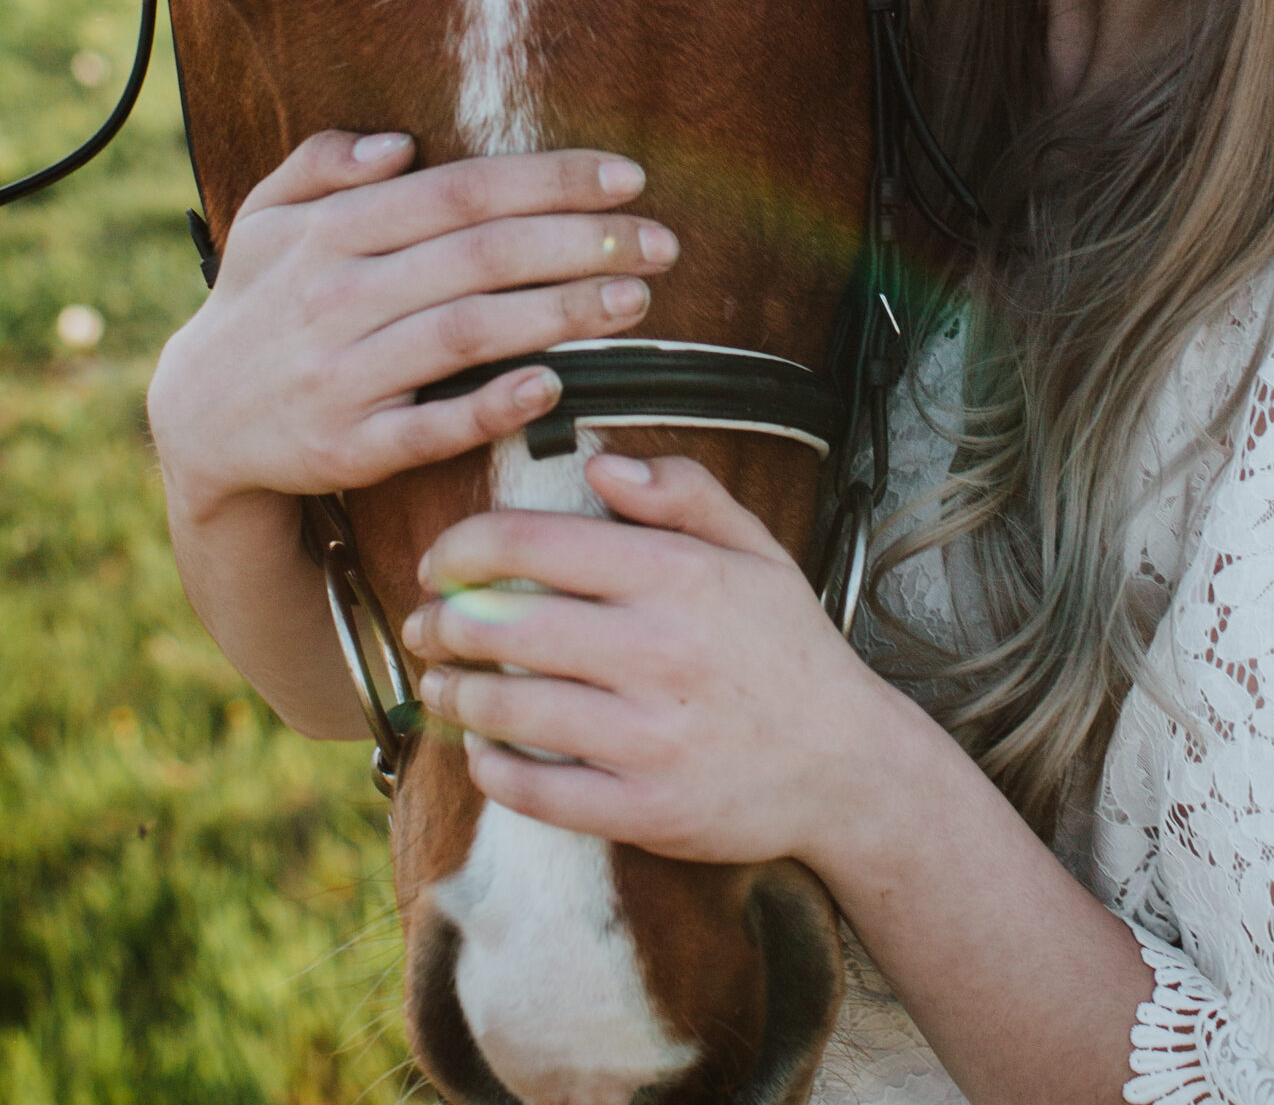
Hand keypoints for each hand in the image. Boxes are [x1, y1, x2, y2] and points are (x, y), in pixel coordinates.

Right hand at [146, 132, 680, 531]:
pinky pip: (428, 427)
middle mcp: (334, 297)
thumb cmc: (258, 304)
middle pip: (478, 257)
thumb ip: (324, 165)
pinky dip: (490, 406)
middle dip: (580, 243)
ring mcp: (339, 376)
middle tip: (660, 242)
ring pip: (465, 333)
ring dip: (558, 314)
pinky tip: (554, 385)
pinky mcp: (345, 448)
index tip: (627, 177)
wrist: (195, 424)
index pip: (459, 192)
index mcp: (329, 232)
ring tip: (636, 301)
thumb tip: (399, 145)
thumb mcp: (267, 219)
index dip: (548, 181)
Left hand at [401, 453, 914, 871]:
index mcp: (677, 575)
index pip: (533, 544)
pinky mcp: (644, 808)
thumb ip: (682, 491)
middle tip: (425, 625)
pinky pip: (537, 790)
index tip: (440, 561)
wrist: (848, 764)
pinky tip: (482, 752)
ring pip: (509, 707)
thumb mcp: (755, 548)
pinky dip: (492, 769)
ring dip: (453, 695)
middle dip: (443, 623)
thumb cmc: (788, 646)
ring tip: (438, 685)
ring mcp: (649, 736)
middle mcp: (658, 651)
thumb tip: (601, 465)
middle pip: (504, 625)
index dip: (463, 547)